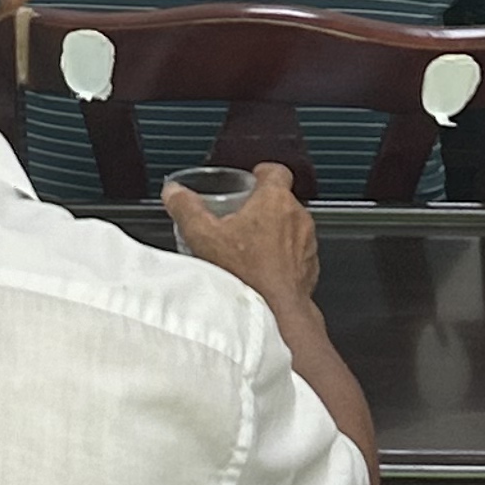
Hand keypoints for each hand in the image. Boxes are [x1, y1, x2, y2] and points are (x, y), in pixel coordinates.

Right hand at [161, 160, 321, 318]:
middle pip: (281, 201)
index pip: (276, 171)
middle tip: (240, 222)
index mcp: (275, 200)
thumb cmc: (247, 275)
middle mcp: (298, 217)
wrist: (275, 313)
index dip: (262, 173)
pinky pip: (297, 254)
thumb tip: (173, 192)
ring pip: (291, 228)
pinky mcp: (310, 267)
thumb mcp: (204, 236)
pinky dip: (283, 258)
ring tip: (248, 250)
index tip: (252, 179)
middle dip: (262, 209)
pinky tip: (261, 271)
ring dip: (274, 234)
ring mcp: (307, 243)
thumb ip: (187, 208)